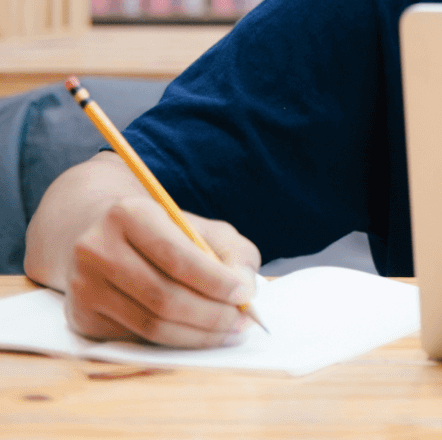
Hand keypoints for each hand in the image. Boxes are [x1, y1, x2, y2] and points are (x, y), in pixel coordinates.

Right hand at [63, 195, 260, 347]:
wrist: (105, 238)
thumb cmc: (166, 233)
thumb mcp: (203, 229)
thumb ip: (233, 253)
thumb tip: (246, 290)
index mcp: (129, 214)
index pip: (176, 256)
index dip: (215, 281)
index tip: (246, 294)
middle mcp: (96, 248)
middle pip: (163, 297)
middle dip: (212, 315)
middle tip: (242, 321)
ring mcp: (84, 286)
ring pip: (151, 326)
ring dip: (198, 335)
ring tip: (228, 331)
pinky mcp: (81, 316)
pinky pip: (137, 338)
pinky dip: (175, 341)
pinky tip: (197, 334)